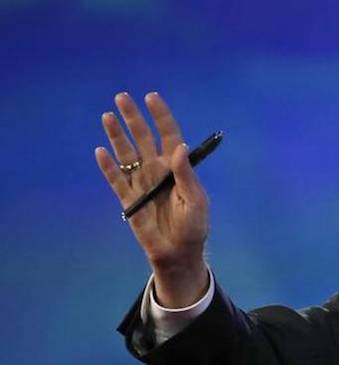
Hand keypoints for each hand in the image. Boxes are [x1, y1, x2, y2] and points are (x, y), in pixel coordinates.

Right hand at [95, 92, 209, 306]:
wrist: (178, 252)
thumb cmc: (194, 226)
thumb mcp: (196, 200)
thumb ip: (186, 174)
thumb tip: (178, 147)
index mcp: (176, 167)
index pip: (168, 135)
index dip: (161, 116)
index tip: (151, 97)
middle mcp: (157, 170)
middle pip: (143, 138)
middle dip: (133, 118)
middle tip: (122, 97)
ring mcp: (141, 183)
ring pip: (126, 154)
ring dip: (117, 135)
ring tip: (108, 116)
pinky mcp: (129, 199)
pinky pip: (116, 179)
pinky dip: (108, 166)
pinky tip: (101, 151)